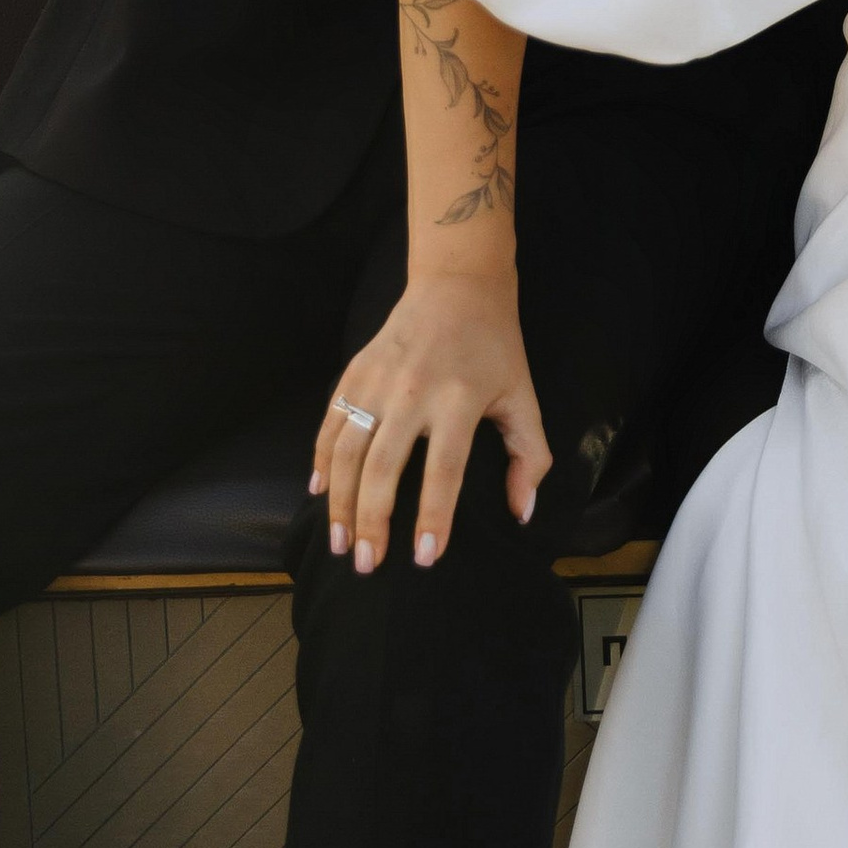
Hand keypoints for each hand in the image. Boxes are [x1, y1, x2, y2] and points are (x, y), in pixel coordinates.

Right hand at [310, 263, 551, 571]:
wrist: (458, 283)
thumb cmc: (495, 347)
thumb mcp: (523, 396)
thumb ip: (529, 455)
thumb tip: (522, 512)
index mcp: (459, 400)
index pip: (444, 470)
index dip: (434, 517)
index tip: (426, 559)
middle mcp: (413, 392)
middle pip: (384, 467)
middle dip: (372, 521)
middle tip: (366, 564)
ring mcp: (377, 381)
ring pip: (348, 451)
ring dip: (339, 501)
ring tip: (339, 542)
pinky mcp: (354, 371)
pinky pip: (330, 424)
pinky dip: (320, 461)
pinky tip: (319, 493)